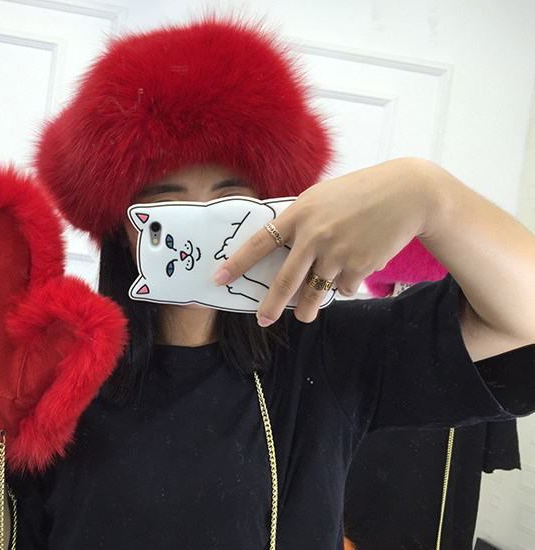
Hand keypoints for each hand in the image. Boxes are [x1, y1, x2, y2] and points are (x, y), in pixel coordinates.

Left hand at [214, 158, 432, 323]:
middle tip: (260, 319)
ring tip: (302, 316)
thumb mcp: (321, 197)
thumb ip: (300, 220)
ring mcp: (336, 253)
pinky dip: (345, 283)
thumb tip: (280, 246)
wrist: (406, 193)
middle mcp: (313, 236)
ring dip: (306, 309)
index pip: (259, 243)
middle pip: (285, 281)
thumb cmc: (360, 192)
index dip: (237, 263)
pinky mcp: (358, 266)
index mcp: (299, 214)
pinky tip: (355, 266)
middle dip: (271, 305)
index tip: (219, 279)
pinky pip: (343, 286)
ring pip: (314, 292)